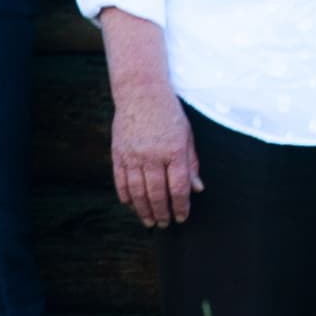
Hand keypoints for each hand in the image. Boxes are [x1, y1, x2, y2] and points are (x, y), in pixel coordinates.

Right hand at [108, 76, 201, 228]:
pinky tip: (131, 205)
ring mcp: (133, 155)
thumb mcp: (187, 135)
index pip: (178, 187)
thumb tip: (198, 189)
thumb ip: (192, 163)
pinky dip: (126, 196)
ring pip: (137, 192)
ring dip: (144, 210)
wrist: (141, 91)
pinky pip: (121, 181)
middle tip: (165, 223)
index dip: (180, 206)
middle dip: (162, 212)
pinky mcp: (118, 153)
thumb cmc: (169, 113)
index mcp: (174, 150)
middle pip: (156, 193)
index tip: (182, 217)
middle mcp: (153, 155)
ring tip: (149, 221)